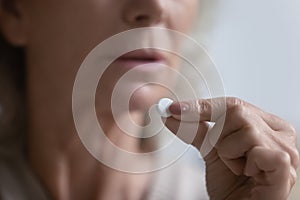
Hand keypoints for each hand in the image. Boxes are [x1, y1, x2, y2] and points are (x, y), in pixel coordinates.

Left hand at [165, 97, 298, 199]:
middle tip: (226, 157)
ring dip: (230, 154)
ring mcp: (286, 149)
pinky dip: (245, 164)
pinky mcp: (285, 167)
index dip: (202, 107)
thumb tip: (171, 112)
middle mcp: (280, 133)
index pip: (232, 104)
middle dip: (219, 137)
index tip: (173, 109)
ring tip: (239, 169)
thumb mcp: (210, 150)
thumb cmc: (230, 184)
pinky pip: (259, 151)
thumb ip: (195, 129)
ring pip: (246, 131)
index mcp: (266, 124)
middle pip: (237, 112)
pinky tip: (250, 175)